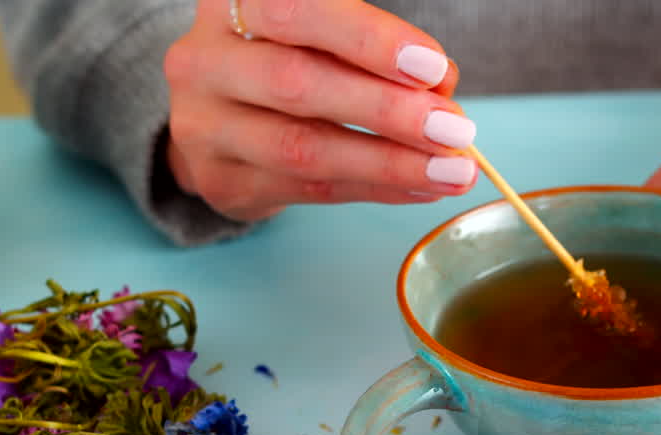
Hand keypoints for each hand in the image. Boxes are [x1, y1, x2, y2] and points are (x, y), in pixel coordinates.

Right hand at [161, 0, 477, 221]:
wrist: (214, 117)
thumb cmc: (283, 58)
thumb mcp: (321, 34)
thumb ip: (373, 49)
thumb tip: (440, 88)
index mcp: (233, 2)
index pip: (296, 11)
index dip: (366, 39)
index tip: (432, 68)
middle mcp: (204, 59)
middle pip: (297, 83)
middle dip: (387, 110)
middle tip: (456, 130)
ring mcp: (204, 125)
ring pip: (303, 148)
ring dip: (389, 162)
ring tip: (451, 171)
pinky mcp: (220, 180)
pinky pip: (310, 190)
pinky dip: (375, 188)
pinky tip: (421, 187)